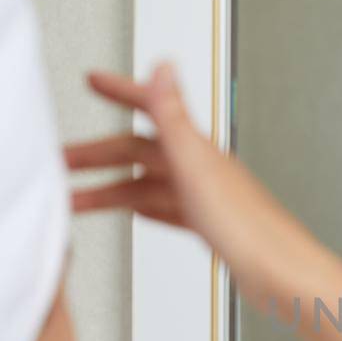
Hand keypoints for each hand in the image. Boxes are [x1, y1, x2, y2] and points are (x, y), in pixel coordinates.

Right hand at [65, 62, 233, 234]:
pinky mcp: (210, 226)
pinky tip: (138, 213)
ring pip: (146, 185)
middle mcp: (200, 168)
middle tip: (61, 159)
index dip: (121, 92)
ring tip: (75, 199)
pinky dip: (146, 208)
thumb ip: (175, 116)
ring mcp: (205, 198)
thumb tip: (163, 65)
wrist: (280, 275)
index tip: (94, 80)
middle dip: (97, 154)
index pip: (151, 109)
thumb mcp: (197, 165)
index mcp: (195, 150)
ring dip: (110, 189)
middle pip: (138, 153)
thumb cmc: (247, 226)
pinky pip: (168, 210)